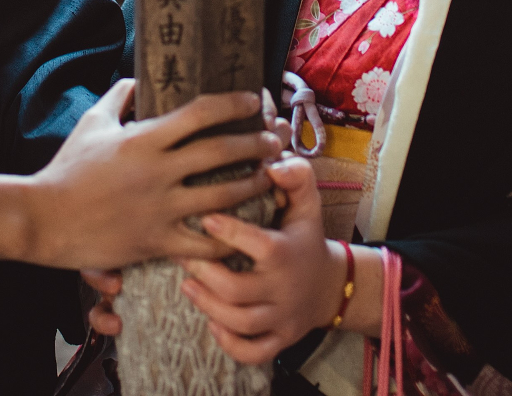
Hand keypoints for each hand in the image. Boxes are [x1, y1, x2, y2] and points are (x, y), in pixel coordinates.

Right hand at [79, 88, 294, 338]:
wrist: (43, 218)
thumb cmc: (65, 169)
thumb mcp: (91, 124)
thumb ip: (116, 99)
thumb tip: (134, 80)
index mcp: (144, 138)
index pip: (199, 112)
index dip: (232, 104)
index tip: (253, 101)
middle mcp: (158, 170)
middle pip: (220, 152)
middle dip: (254, 144)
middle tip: (274, 141)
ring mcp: (160, 207)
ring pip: (221, 195)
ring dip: (251, 185)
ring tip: (269, 179)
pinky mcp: (156, 240)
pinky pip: (203, 242)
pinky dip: (227, 236)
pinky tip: (244, 231)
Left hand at [177, 156, 384, 362]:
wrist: (331, 285)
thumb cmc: (305, 237)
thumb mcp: (307, 204)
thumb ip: (295, 176)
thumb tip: (273, 161)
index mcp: (287, 253)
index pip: (257, 245)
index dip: (229, 233)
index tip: (204, 218)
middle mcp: (284, 289)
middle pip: (237, 291)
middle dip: (204, 273)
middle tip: (180, 253)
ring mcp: (282, 317)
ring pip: (240, 322)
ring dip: (208, 306)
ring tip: (187, 284)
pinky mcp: (280, 339)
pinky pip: (253, 351)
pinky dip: (231, 343)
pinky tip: (211, 323)